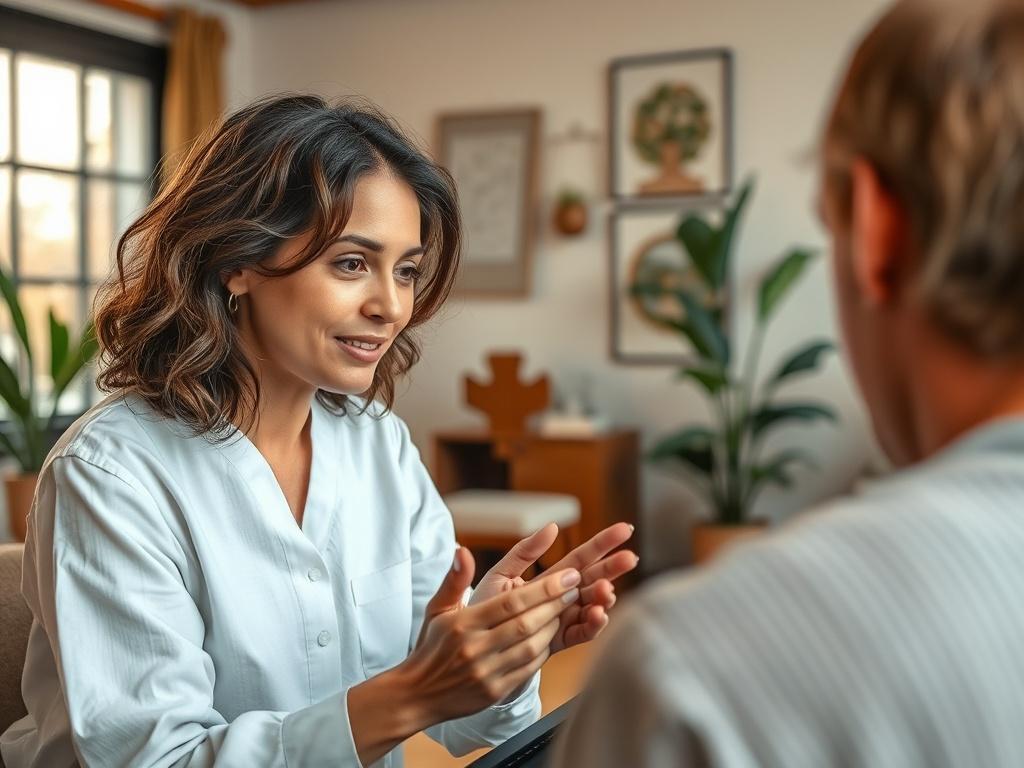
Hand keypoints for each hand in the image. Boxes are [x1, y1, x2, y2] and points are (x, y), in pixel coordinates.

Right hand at [349, 549, 580, 764]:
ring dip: (554, 626)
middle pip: (526, 623)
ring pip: (532, 646)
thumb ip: (454, 578)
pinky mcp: (494, 692)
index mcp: (462, 624)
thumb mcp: (437, 608)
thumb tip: (462, 549)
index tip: (568, 575)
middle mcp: (475, 649)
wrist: (416, 695)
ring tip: (568, 608)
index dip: (544, 589)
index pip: (511, 603)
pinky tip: (552, 634)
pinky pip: (529, 669)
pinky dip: (544, 650)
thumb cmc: (430, 646)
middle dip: (556, 603)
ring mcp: (486, 673)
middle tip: (576, 587)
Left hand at [470, 522, 637, 653]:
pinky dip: (592, 624)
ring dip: (603, 598)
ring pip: (592, 606)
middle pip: (594, 579)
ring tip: (607, 591)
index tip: (626, 529)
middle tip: (631, 558)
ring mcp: (563, 620)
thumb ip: (524, 552)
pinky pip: (581, 633)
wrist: (469, 648)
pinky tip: (598, 614)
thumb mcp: (501, 574)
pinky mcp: (559, 643)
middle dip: (614, 569)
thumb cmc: (483, 607)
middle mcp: (562, 598)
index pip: (582, 557)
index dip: (604, 543)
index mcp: (550, 578)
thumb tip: (552, 527)